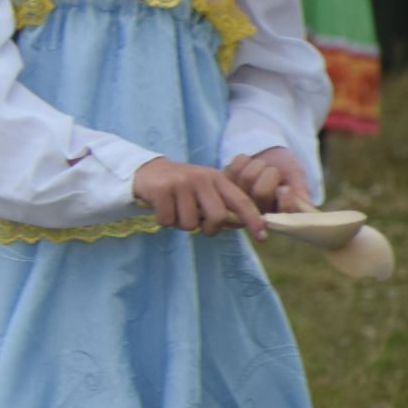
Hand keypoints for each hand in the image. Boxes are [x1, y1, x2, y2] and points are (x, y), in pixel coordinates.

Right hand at [132, 156, 264, 238]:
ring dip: (181, 224)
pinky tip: (161, 208)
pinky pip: (168, 221)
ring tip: (175, 210)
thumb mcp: (203, 190)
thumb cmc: (179, 187)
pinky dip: (163, 220)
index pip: (241, 201)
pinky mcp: (161, 189)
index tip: (262, 236)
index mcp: (216, 178)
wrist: (145, 170)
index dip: (253, 219)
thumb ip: (220, 204)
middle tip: (199, 225)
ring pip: (190, 224)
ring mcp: (181, 183)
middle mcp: (201, 178)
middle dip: (209, 229)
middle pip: (217, 217)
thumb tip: (239, 225)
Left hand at [224, 147, 309, 212]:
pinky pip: (235, 166)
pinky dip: (244, 160)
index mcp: (275, 212)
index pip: (282, 214)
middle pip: (262, 192)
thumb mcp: (295, 176)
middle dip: (270, 174)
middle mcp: (255, 210)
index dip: (285, 202)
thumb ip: (301, 191)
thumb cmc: (283, 167)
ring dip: (258, 165)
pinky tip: (247, 164)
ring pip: (248, 177)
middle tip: (273, 171)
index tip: (286, 188)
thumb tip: (307, 209)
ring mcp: (236, 197)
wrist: (265, 152)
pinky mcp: (223, 183)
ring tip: (260, 167)